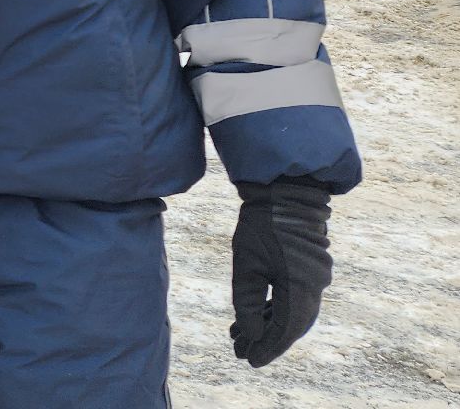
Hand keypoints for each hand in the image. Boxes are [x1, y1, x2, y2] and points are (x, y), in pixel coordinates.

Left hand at [231, 180, 332, 367]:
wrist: (285, 193)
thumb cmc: (262, 225)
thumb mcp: (246, 264)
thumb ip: (248, 301)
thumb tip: (251, 334)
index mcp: (302, 287)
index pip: (286, 329)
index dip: (268, 347)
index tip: (249, 360)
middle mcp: (315, 286)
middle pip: (291, 324)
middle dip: (266, 340)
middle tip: (240, 353)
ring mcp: (315, 277)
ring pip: (292, 312)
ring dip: (269, 325)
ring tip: (239, 337)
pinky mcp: (308, 270)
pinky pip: (293, 297)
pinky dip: (274, 309)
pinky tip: (254, 317)